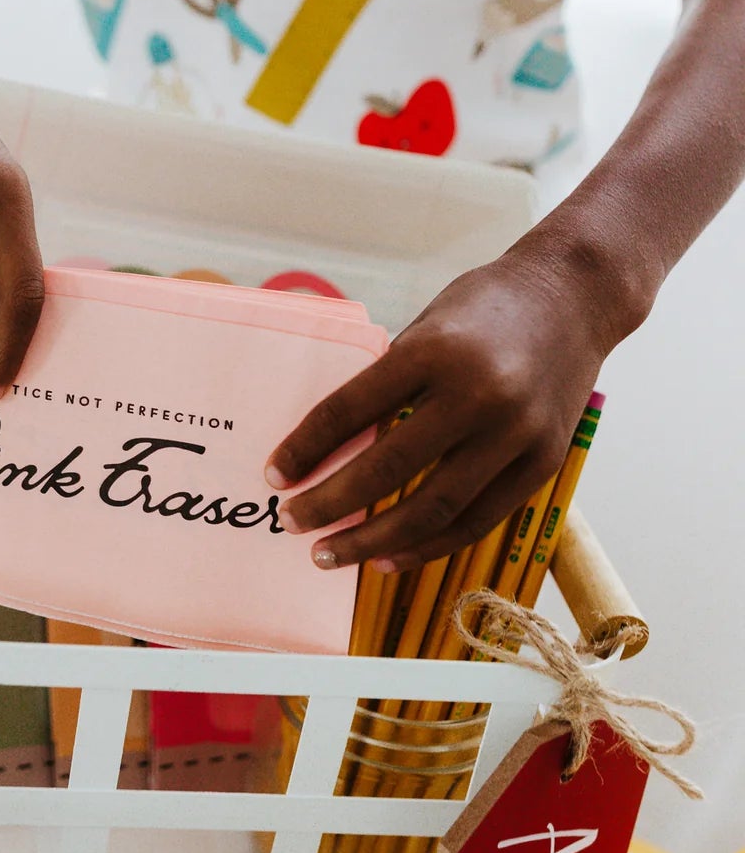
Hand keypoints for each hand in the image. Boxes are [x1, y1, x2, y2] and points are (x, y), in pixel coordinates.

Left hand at [265, 250, 610, 571]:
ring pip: (433, 508)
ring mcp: (517, 433)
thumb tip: (331, 446)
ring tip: (329, 555)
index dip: (306, 448)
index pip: (351, 409)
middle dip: (329, 503)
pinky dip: (428, 545)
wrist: (577, 296)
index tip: (274, 475)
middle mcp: (479, 393)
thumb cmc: (487, 306)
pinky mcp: (544, 462)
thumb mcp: (428, 324)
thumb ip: (389, 380)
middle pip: (387, 468)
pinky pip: (477, 519)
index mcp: (435, 349)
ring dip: (373, 541)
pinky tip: (388, 557)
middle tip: (291, 522)